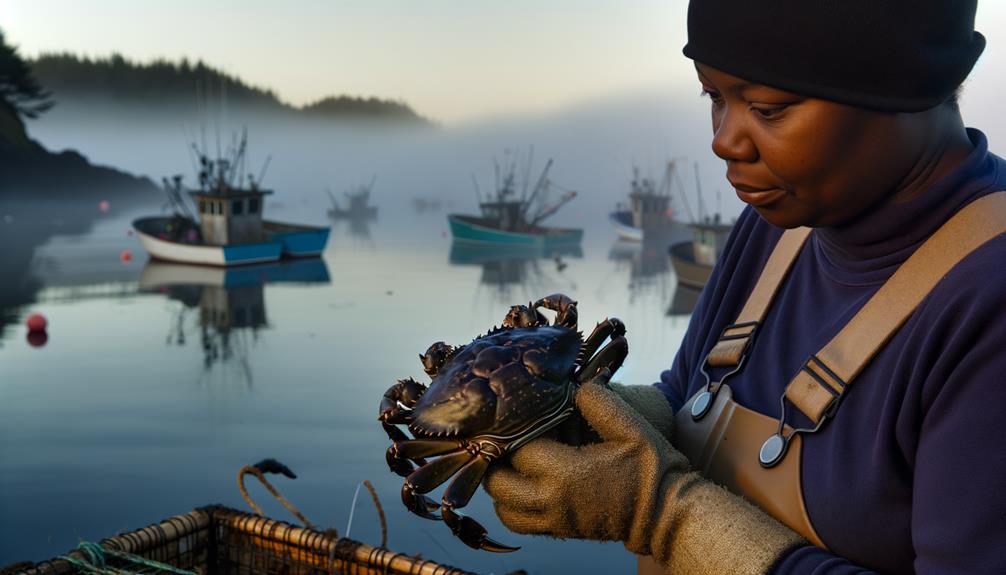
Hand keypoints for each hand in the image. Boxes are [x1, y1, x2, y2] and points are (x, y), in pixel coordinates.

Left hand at [484, 370, 689, 552]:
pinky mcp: (559, 531)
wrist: (666, 515)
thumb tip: (575, 385)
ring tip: (512, 463)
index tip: (522, 415)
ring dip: (500, 486)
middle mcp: (552, 501)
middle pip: (497, 483)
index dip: (515, 431)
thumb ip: (600, 403)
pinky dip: (511, 507)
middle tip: (507, 439)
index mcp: (567, 473)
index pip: (518, 449)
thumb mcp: (632, 428)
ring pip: (502, 508)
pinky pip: (518, 524)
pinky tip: (524, 485)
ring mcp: (554, 520)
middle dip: (496, 460)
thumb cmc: (651, 470)